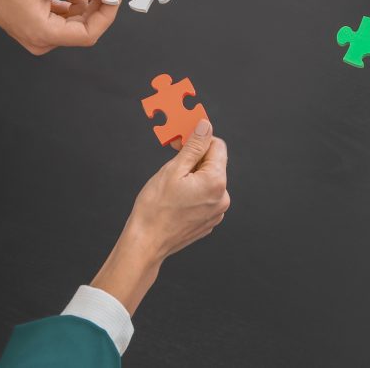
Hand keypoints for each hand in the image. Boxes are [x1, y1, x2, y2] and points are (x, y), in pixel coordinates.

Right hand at [0, 0, 118, 54]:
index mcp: (43, 34)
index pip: (87, 34)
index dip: (105, 16)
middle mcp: (41, 40)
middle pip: (81, 30)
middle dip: (97, 9)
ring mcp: (38, 36)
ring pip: (73, 24)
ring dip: (85, 5)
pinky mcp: (36, 27)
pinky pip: (61, 20)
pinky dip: (72, 6)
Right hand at [91, 119, 228, 314]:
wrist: (146, 243)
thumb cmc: (155, 207)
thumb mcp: (173, 169)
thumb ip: (194, 146)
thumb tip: (205, 126)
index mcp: (216, 182)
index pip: (217, 146)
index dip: (198, 140)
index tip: (181, 143)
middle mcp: (223, 198)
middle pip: (214, 164)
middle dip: (194, 160)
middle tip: (172, 165)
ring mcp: (217, 212)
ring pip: (208, 181)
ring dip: (193, 176)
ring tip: (172, 186)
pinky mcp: (209, 221)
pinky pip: (205, 197)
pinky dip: (193, 192)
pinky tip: (176, 199)